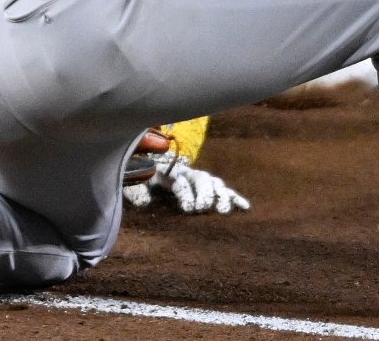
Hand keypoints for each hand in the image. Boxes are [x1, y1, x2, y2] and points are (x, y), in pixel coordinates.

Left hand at [123, 153, 249, 213]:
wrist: (149, 169)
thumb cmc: (142, 179)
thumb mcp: (134, 182)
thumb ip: (136, 189)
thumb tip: (144, 203)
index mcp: (170, 171)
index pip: (181, 180)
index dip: (186, 192)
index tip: (188, 208)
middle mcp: (188, 173)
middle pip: (202, 179)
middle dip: (204, 194)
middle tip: (202, 209)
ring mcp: (199, 179)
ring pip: (215, 184)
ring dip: (220, 196)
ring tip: (223, 210)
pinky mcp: (207, 188)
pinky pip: (224, 190)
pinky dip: (234, 197)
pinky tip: (245, 207)